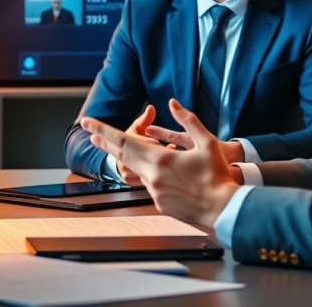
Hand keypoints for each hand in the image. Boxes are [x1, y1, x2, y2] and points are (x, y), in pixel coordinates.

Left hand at [82, 98, 239, 227]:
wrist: (223, 209)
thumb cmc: (217, 175)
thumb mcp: (207, 142)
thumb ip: (188, 120)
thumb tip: (172, 103)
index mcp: (161, 159)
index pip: (124, 141)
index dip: (103, 130)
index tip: (88, 123)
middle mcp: (153, 176)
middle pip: (121, 156)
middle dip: (105, 143)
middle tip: (92, 134)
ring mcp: (154, 192)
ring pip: (135, 170)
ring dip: (127, 158)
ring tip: (121, 150)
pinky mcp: (160, 204)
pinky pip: (149, 184)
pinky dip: (149, 174)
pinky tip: (158, 171)